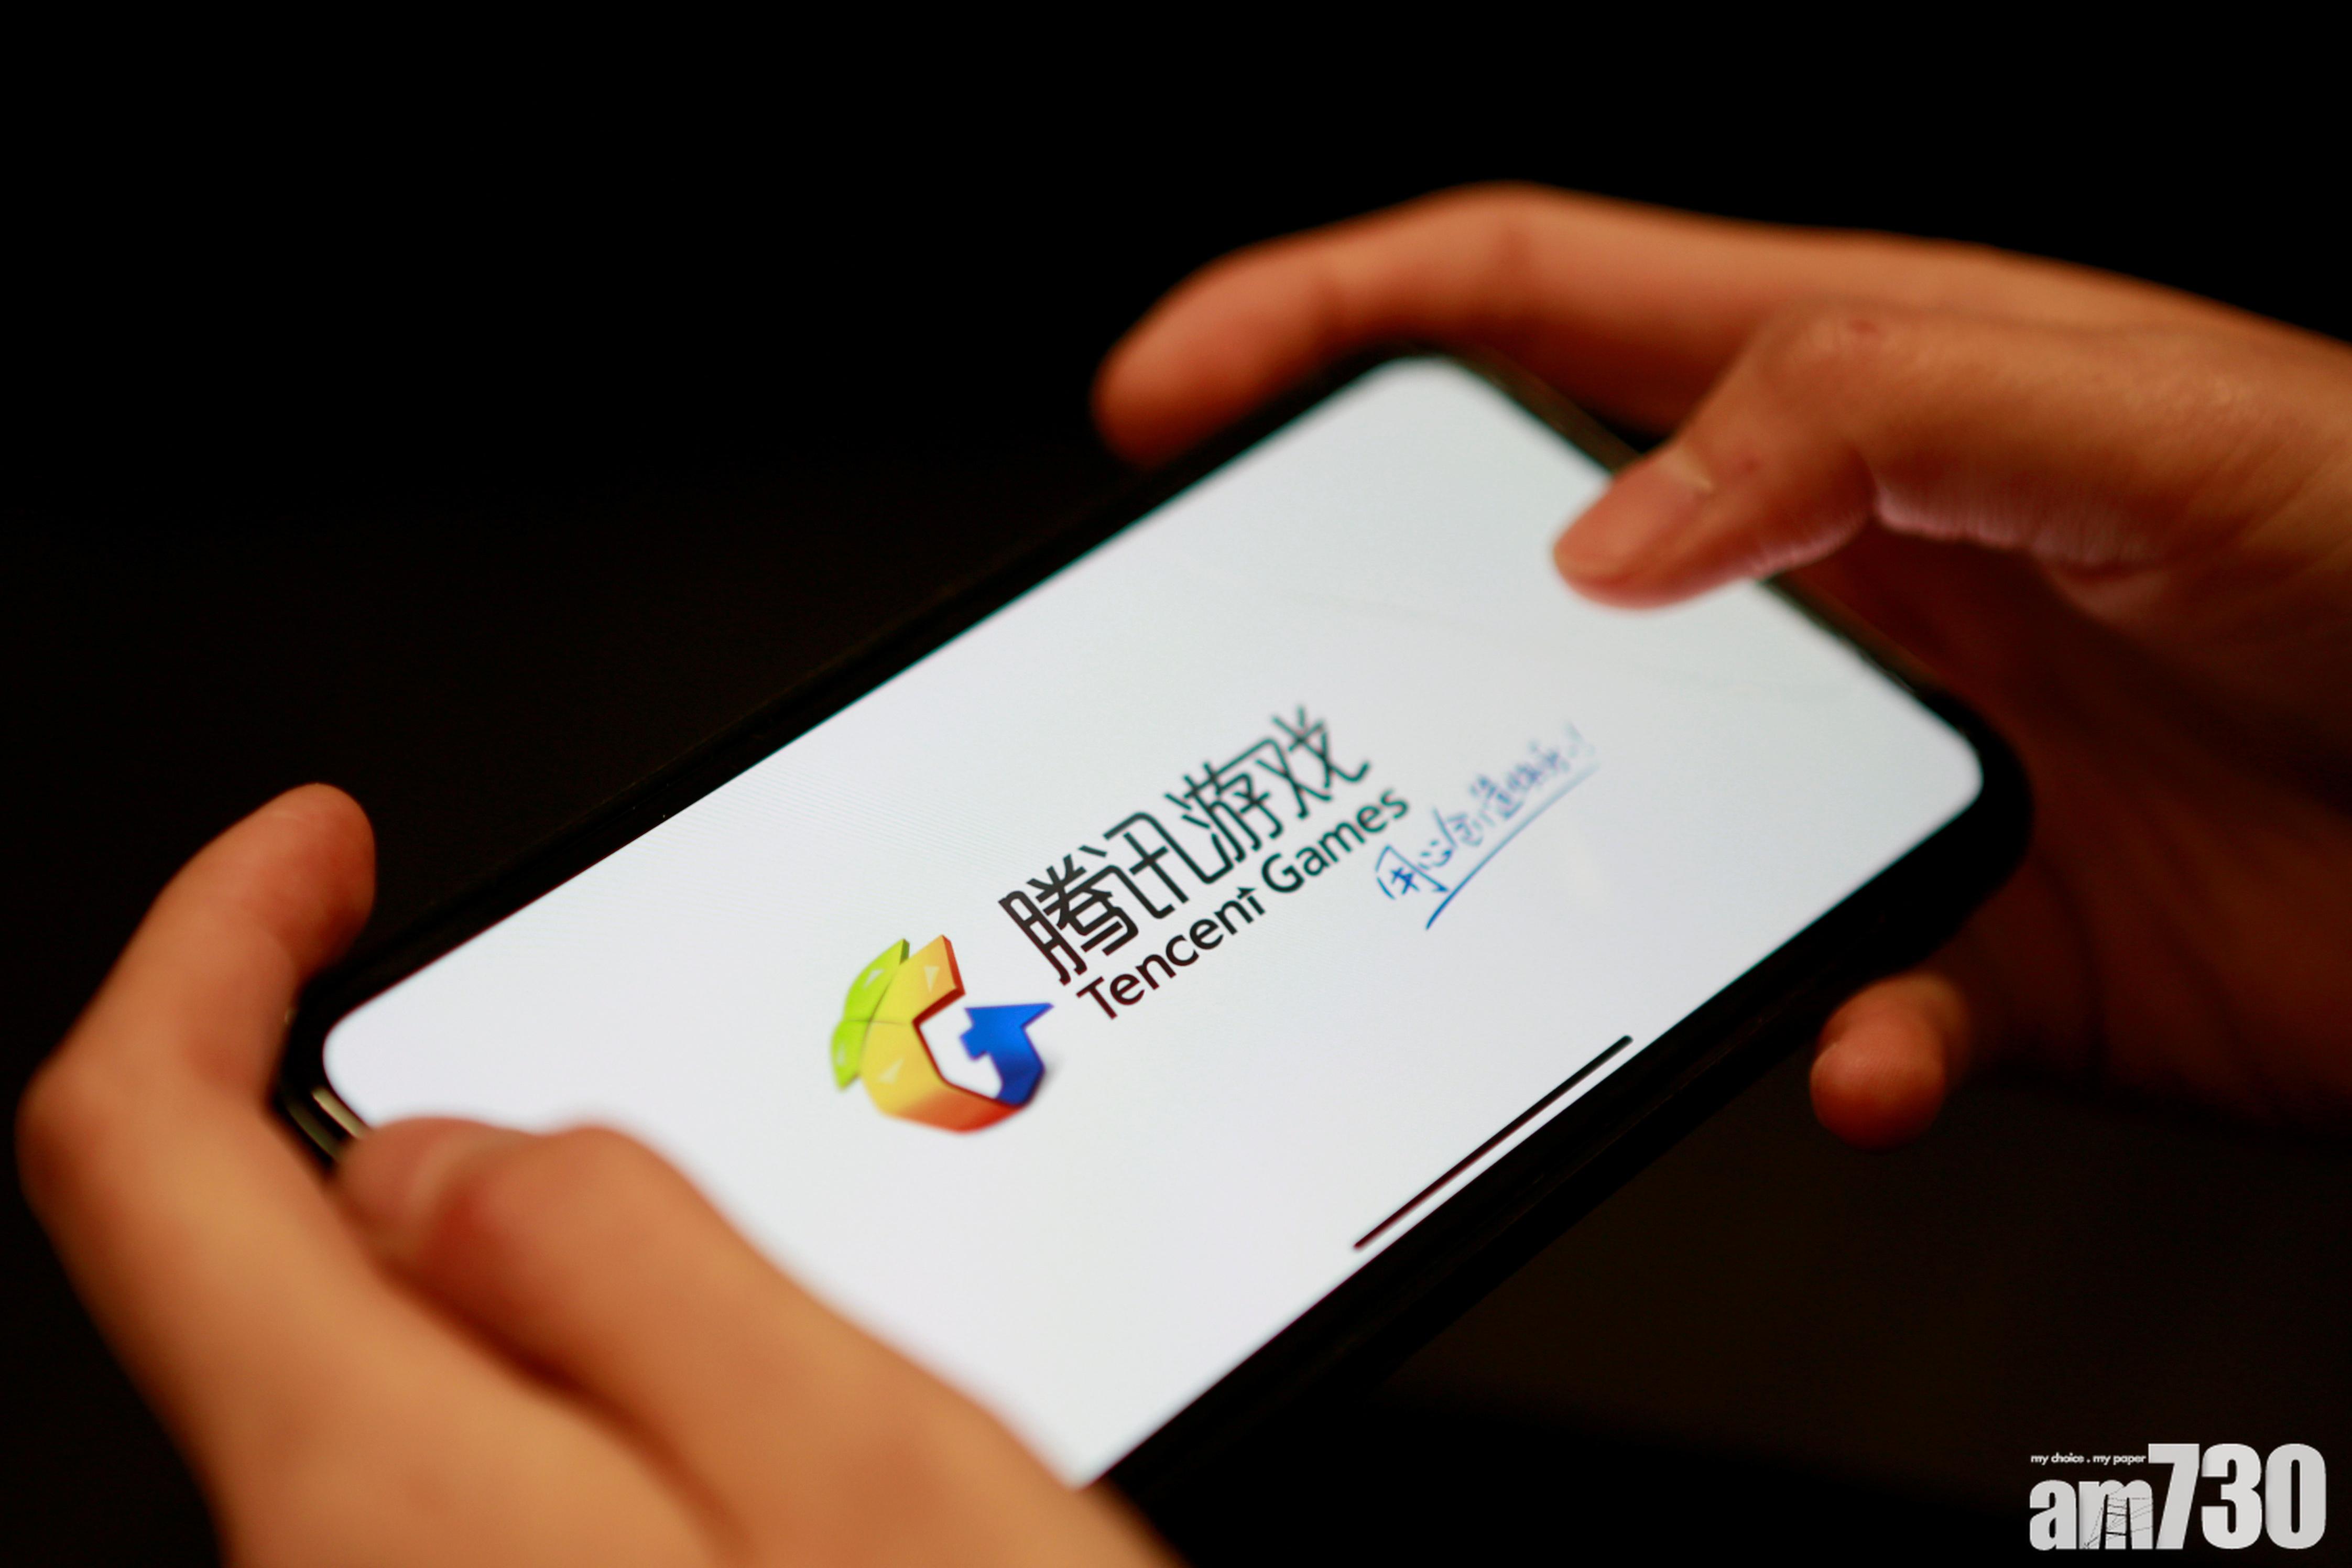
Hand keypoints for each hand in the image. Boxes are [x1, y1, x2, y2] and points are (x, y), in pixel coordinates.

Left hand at [18, 787, 1168, 1566]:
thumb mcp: (870, 1477)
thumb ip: (631, 1268)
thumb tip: (443, 1154)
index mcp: (387, 1513)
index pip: (138, 1149)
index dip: (207, 949)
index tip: (315, 853)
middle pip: (289, 1284)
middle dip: (481, 1151)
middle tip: (716, 1145)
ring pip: (421, 1405)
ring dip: (592, 1319)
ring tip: (829, 1377)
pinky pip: (490, 1517)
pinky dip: (614, 1436)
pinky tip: (798, 1492)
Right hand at [1096, 184, 2351, 1147]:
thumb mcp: (2153, 416)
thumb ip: (1870, 414)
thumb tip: (1615, 527)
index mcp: (1855, 401)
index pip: (1530, 311)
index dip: (1326, 321)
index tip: (1177, 391)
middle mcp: (1836, 575)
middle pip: (1521, 569)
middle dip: (1379, 620)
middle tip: (1271, 684)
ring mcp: (1874, 759)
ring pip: (1630, 816)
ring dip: (1581, 882)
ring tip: (1542, 915)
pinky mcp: (1952, 929)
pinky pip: (1817, 1000)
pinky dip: (1824, 1043)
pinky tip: (1866, 1047)